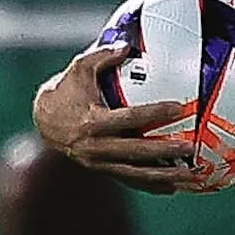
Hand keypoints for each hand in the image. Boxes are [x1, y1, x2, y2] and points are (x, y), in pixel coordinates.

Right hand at [32, 40, 204, 189]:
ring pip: (135, 173)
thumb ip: (102, 55)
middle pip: (136, 152)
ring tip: (190, 175)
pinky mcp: (102, 170)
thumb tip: (127, 47)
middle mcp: (95, 147)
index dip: (155, 113)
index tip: (179, 108)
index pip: (129, 119)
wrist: (44, 121)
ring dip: (164, 176)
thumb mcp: (79, 68)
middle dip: (165, 151)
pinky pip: (130, 180)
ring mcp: (99, 162)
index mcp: (92, 122)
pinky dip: (151, 185)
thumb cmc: (66, 91)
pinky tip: (173, 187)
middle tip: (190, 147)